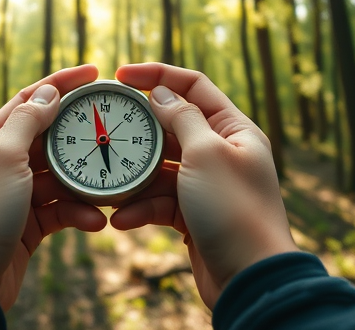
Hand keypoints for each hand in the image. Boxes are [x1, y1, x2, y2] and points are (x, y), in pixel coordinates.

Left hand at [0, 64, 106, 309]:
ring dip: (84, 184)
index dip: (60, 84)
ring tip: (111, 188)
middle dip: (79, 138)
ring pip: (58, 179)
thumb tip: (48, 92)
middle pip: (47, 140)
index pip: (27, 101)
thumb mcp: (2, 158)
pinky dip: (78, 213)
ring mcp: (12, 197)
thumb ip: (27, 122)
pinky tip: (96, 221)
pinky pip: (59, 211)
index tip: (94, 73)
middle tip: (112, 131)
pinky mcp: (25, 227)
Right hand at [110, 63, 298, 307]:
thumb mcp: (206, 153)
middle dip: (138, 134)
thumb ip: (181, 117)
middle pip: (172, 127)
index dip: (158, 75)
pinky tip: (123, 219)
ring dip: (134, 179)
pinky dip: (141, 208)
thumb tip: (160, 93)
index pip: (194, 86)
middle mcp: (223, 152)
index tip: (121, 75)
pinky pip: (160, 201)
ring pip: (160, 169)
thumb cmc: (234, 210)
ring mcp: (207, 184)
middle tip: (105, 133)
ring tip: (110, 188)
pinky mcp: (194, 214)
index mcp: (235, 129)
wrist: (249, 279)